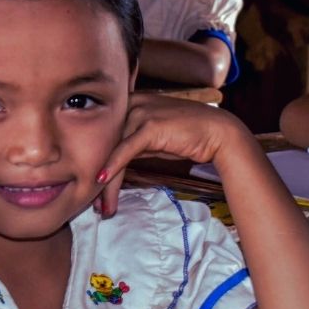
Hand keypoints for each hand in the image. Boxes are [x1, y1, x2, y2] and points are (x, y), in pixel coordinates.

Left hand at [96, 92, 246, 187]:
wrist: (219, 131)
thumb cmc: (185, 135)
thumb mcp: (152, 138)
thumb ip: (130, 143)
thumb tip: (110, 162)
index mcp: (128, 103)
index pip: (103, 135)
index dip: (94, 161)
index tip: (90, 187)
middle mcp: (130, 104)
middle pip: (104, 143)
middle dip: (96, 175)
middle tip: (91, 201)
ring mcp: (139, 112)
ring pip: (113, 150)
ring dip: (106, 182)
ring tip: (103, 205)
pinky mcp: (150, 125)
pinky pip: (125, 149)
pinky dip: (113, 165)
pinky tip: (103, 180)